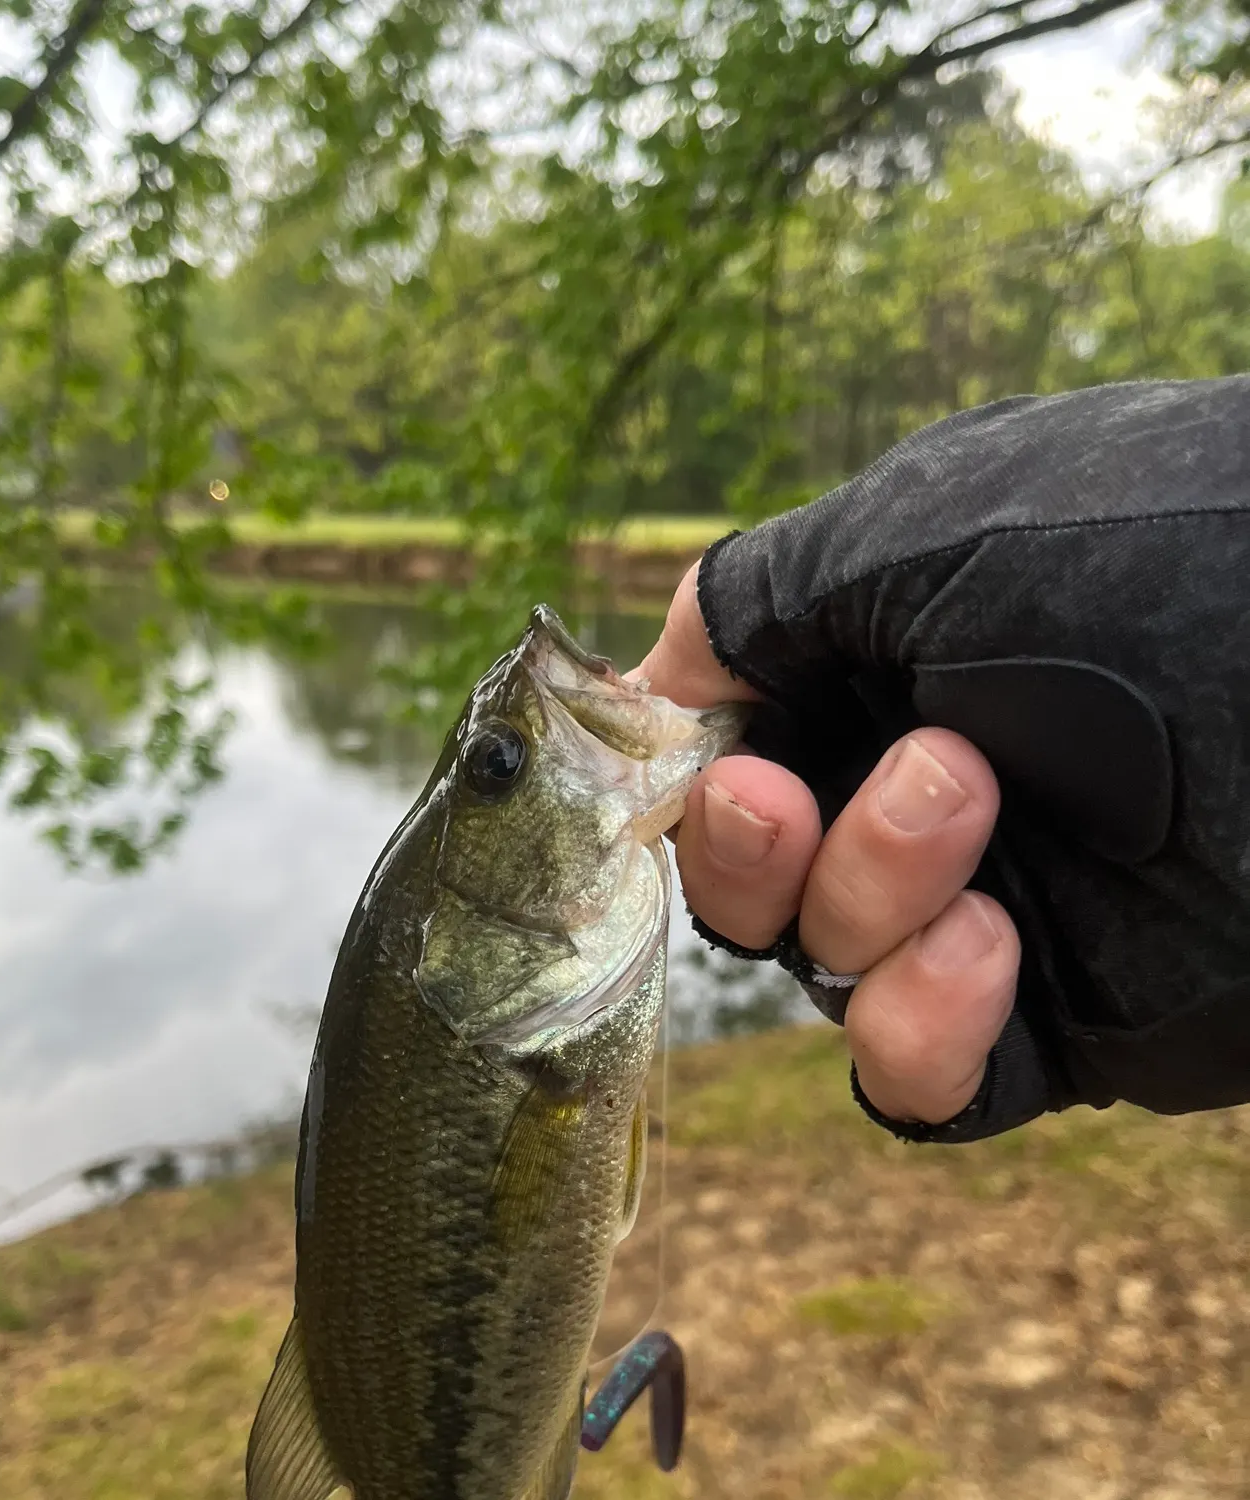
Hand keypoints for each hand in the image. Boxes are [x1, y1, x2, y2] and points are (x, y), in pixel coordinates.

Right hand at [634, 565, 1020, 1126]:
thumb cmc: (1135, 556)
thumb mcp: (912, 534)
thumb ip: (753, 600)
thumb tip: (650, 684)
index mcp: (869, 677)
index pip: (716, 751)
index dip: (668, 765)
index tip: (660, 757)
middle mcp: (902, 800)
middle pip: (739, 875)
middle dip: (738, 844)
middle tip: (776, 798)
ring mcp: (967, 909)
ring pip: (815, 966)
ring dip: (854, 895)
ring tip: (956, 797)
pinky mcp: (1049, 1017)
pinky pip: (918, 1080)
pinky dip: (912, 1033)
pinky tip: (980, 945)